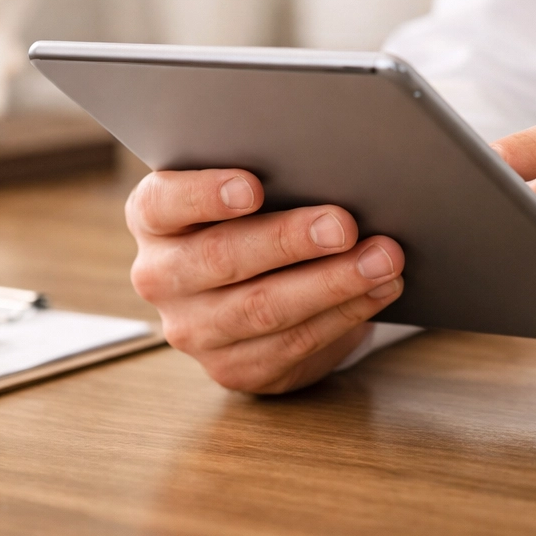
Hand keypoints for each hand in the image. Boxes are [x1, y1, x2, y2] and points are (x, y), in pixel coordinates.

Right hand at [126, 169, 405, 392]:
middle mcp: (161, 276)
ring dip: (332, 282)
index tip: (253, 186)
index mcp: (154, 217)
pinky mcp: (233, 369)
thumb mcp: (246, 191)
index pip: (165, 202)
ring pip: (262, 307)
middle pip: (222, 257)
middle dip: (290, 240)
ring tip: (382, 258)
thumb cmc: (254, 218)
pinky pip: (293, 342)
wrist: (254, 288)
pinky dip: (344, 314)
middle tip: (344, 225)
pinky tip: (379, 290)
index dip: (205, 194)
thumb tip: (331, 167)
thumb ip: (269, 175)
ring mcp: (193, 329)